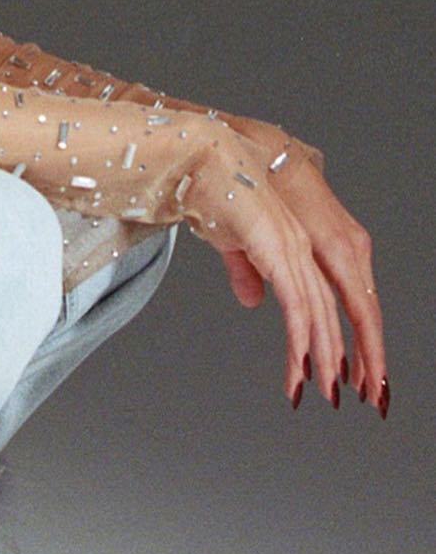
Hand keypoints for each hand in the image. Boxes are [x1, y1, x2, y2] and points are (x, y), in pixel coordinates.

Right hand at [217, 152, 387, 415]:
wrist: (201, 158)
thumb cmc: (214, 192)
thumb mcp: (234, 241)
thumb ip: (247, 270)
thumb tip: (254, 300)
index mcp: (306, 244)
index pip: (336, 300)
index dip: (346, 338)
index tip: (347, 374)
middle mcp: (311, 247)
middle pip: (340, 312)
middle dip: (348, 357)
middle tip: (353, 396)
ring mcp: (296, 248)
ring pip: (320, 314)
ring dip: (323, 356)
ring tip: (325, 390)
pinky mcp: (278, 250)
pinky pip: (296, 303)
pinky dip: (302, 336)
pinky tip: (302, 362)